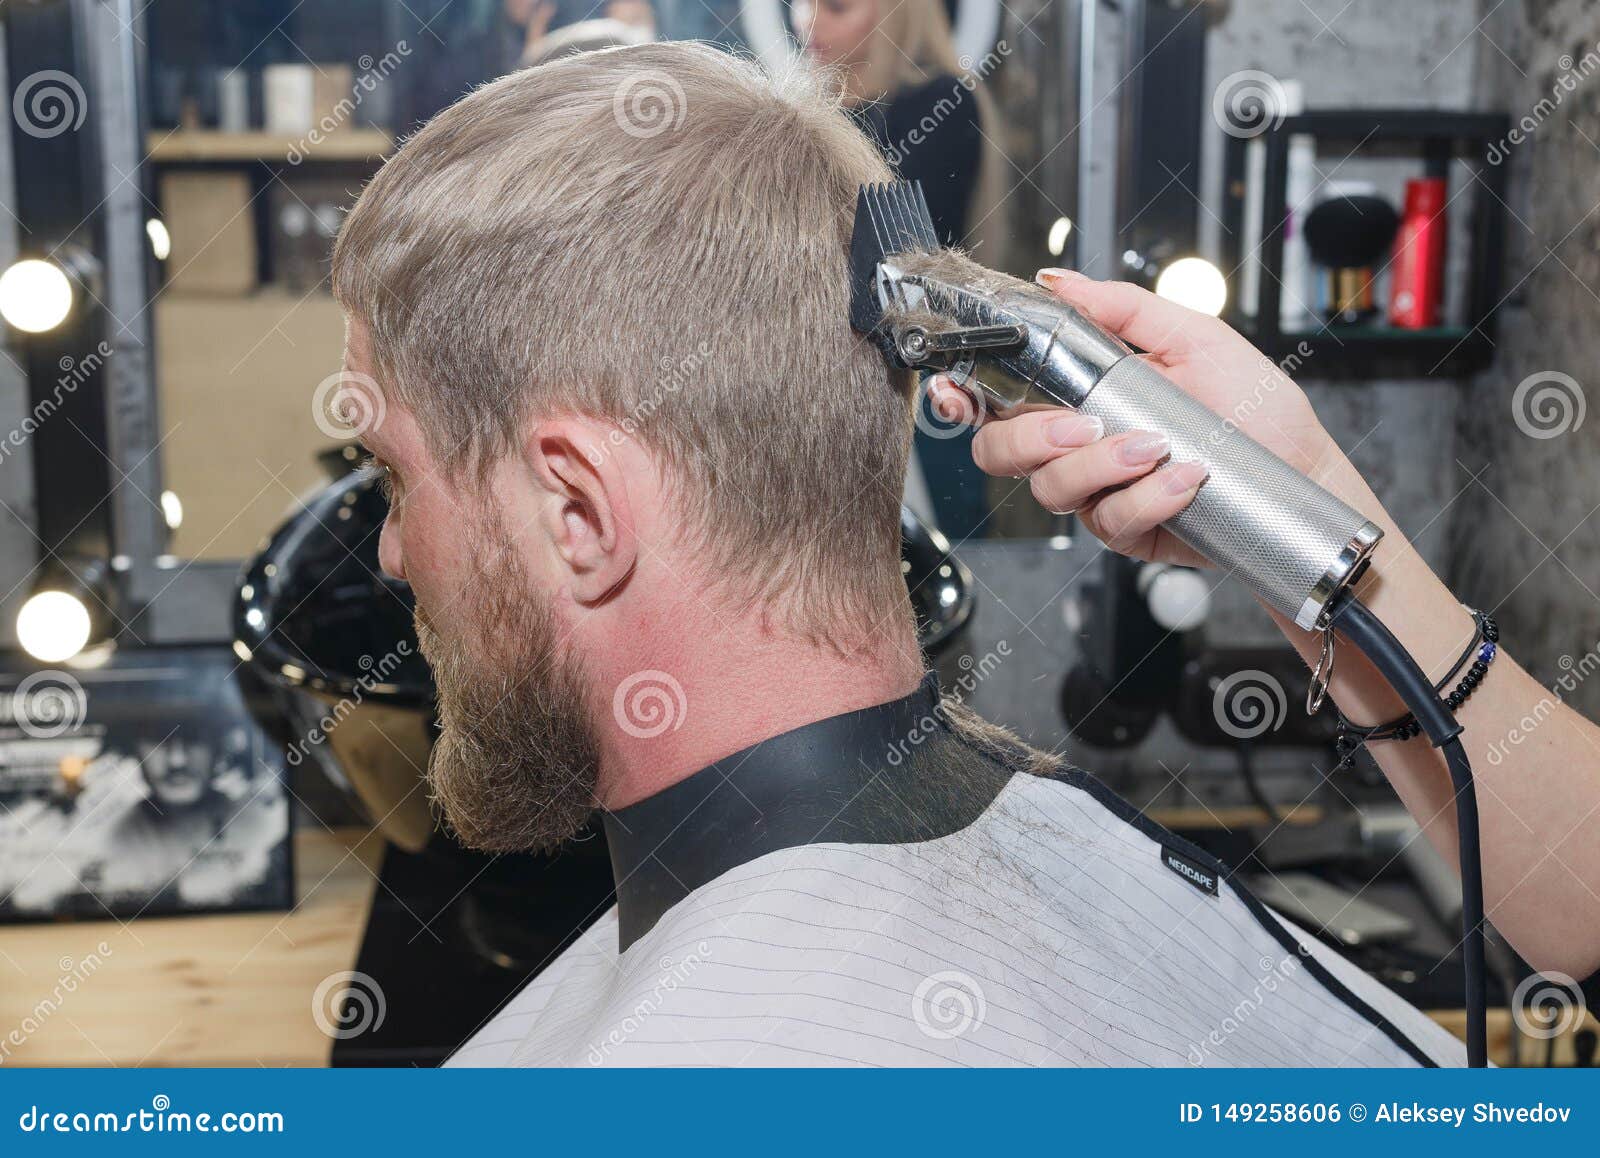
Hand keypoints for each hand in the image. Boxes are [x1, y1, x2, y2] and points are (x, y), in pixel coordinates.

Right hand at [929, 268, 1347, 566]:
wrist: (1300, 468)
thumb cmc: (1252, 406)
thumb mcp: (1192, 334)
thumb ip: (1122, 308)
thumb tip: (1058, 280)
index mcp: (1079, 394)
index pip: (998, 399)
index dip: (963, 399)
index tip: (958, 392)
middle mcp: (1079, 445)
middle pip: (1000, 453)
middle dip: (1030, 439)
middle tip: (1084, 425)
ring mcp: (1098, 492)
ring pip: (1051, 490)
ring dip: (1101, 466)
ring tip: (1157, 446)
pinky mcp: (1127, 531)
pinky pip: (1110, 521)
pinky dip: (1148, 497)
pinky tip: (1185, 479)